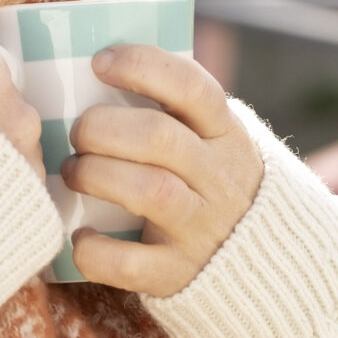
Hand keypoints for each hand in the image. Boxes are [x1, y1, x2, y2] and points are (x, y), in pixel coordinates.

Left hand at [62, 45, 262, 297]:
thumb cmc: (207, 184)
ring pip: (149, 191)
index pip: (192, 86)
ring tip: (73, 174)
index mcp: (225, 134)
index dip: (142, 66)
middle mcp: (219, 178)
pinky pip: (131, 264)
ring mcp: (202, 229)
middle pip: (159, 137)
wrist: (264, 263)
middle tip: (77, 134)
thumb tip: (95, 67)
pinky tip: (81, 238)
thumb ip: (172, 111)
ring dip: (96, 176)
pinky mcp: (179, 274)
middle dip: (102, 128)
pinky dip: (96, 251)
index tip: (99, 63)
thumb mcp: (210, 141)